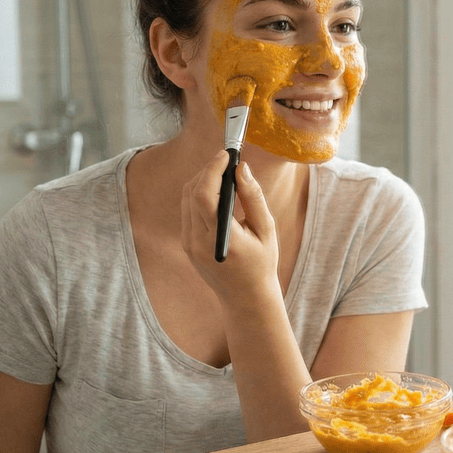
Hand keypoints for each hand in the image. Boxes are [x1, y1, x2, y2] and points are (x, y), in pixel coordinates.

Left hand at [181, 151, 279, 301]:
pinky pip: (187, 210)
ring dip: (202, 180)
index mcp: (221, 239)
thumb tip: (242, 168)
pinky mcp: (187, 244)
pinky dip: (199, 195)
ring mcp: (189, 244)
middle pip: (191, 193)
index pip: (205, 195)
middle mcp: (198, 242)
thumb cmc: (262, 264)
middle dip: (207, 171)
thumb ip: (253, 197)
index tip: (226, 154)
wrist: (246, 297)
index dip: (212, 169)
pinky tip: (217, 192)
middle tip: (226, 160)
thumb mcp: (266, 230)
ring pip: (186, 199)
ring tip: (223, 173)